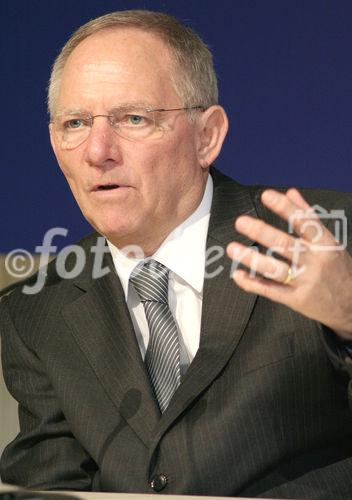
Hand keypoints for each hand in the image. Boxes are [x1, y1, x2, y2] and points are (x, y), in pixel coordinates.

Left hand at [226, 188, 351, 339]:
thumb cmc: (339, 269)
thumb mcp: (331, 241)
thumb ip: (308, 216)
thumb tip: (290, 192)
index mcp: (325, 244)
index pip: (304, 222)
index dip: (285, 208)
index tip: (266, 195)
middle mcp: (315, 262)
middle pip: (285, 245)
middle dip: (261, 232)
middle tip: (241, 222)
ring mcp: (306, 282)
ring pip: (275, 270)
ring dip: (251, 259)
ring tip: (232, 248)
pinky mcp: (297, 300)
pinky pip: (271, 291)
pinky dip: (253, 284)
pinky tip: (238, 275)